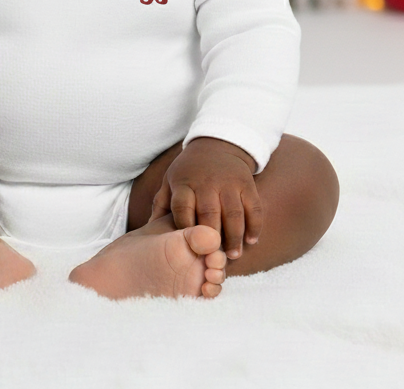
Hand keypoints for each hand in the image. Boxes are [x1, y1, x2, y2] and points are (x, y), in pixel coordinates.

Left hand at [148, 137, 261, 258]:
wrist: (216, 145)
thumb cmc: (189, 171)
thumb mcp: (170, 181)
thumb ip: (162, 205)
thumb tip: (149, 231)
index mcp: (184, 183)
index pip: (183, 209)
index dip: (186, 229)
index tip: (188, 247)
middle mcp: (207, 182)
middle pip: (209, 214)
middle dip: (211, 239)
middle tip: (213, 258)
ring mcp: (229, 183)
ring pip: (234, 214)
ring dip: (235, 237)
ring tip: (233, 255)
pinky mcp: (247, 184)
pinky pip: (254, 208)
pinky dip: (254, 227)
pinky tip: (251, 241)